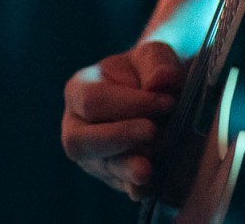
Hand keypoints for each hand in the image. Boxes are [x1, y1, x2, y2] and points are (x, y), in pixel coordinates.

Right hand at [61, 40, 184, 198]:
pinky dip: (133, 187)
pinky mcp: (112, 175)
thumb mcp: (156, 56)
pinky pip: (118, 185)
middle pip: (81, 140)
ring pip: (100, 166)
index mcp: (79, 90)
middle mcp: (77, 126)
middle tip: (154, 131)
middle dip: (118, 137)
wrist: (164, 90)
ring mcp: (92, 155)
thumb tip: (162, 80)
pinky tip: (147, 187)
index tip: (167, 101)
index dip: (129, 104)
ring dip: (126, 166)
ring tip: (148, 169)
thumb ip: (158, 64)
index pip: (93, 101)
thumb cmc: (152, 69)